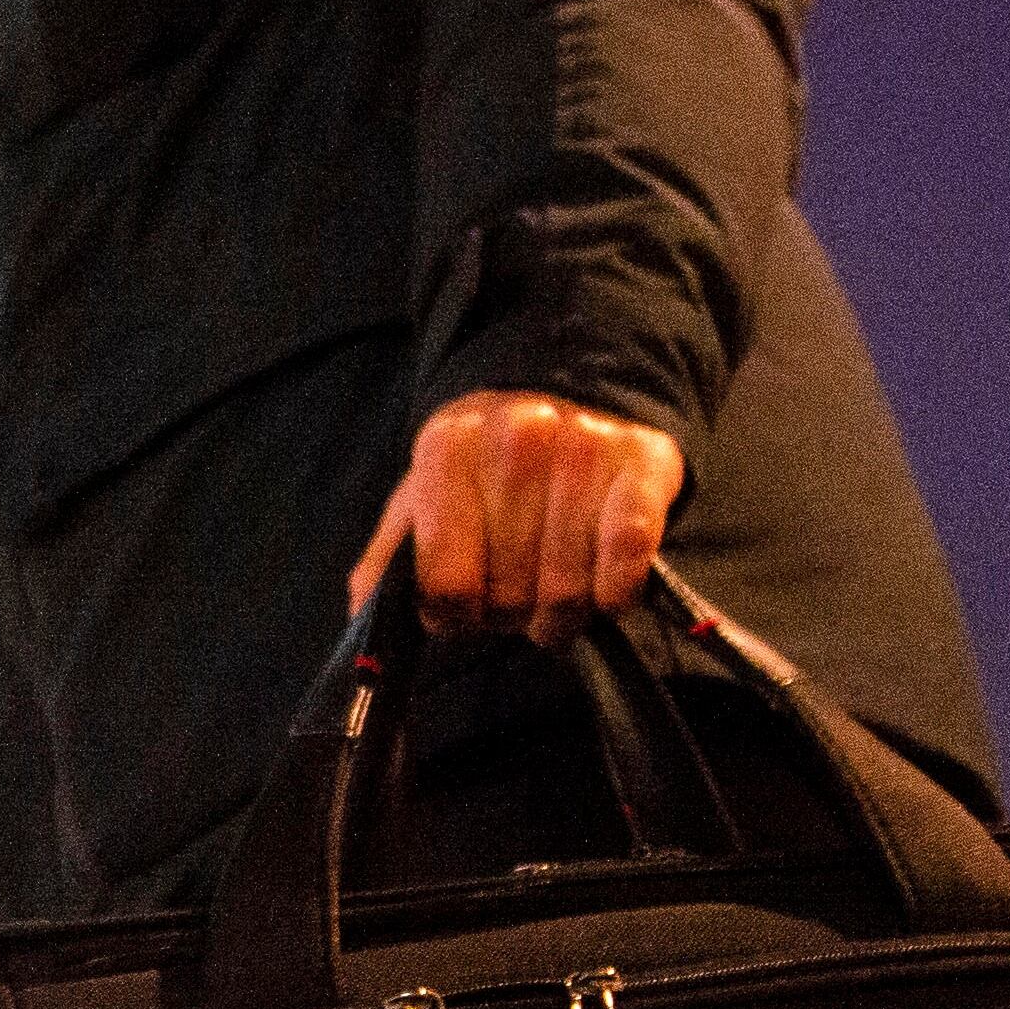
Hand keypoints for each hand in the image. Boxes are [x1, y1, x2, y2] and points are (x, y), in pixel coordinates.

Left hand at [347, 390, 687, 645]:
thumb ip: (391, 557)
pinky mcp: (645, 463)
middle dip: (511, 615)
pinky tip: (604, 586)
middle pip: (509, 594)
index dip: (454, 616)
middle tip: (517, 595)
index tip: (464, 609)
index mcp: (448, 447)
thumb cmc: (487, 469)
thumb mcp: (424, 499)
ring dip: (562, 615)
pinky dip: (614, 595)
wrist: (574, 392)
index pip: (446, 583)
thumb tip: (364, 609)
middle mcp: (517, 437)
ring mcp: (585, 446)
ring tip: (556, 595)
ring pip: (568, 591)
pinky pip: (626, 563)